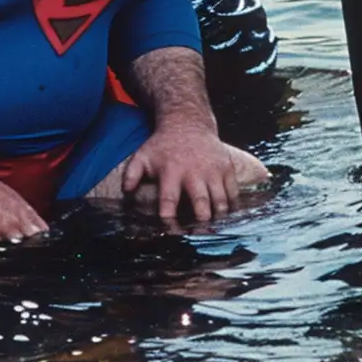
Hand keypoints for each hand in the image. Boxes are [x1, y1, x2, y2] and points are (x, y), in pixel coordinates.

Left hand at [122, 115, 268, 227]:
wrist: (188, 122)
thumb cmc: (163, 146)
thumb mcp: (143, 156)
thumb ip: (131, 175)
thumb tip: (126, 194)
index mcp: (172, 171)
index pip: (169, 200)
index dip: (169, 220)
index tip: (171, 234)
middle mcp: (195, 171)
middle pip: (201, 203)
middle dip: (201, 224)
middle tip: (199, 239)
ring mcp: (214, 169)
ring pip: (221, 201)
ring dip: (218, 220)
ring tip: (214, 234)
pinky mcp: (227, 167)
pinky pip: (234, 192)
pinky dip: (233, 209)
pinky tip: (229, 221)